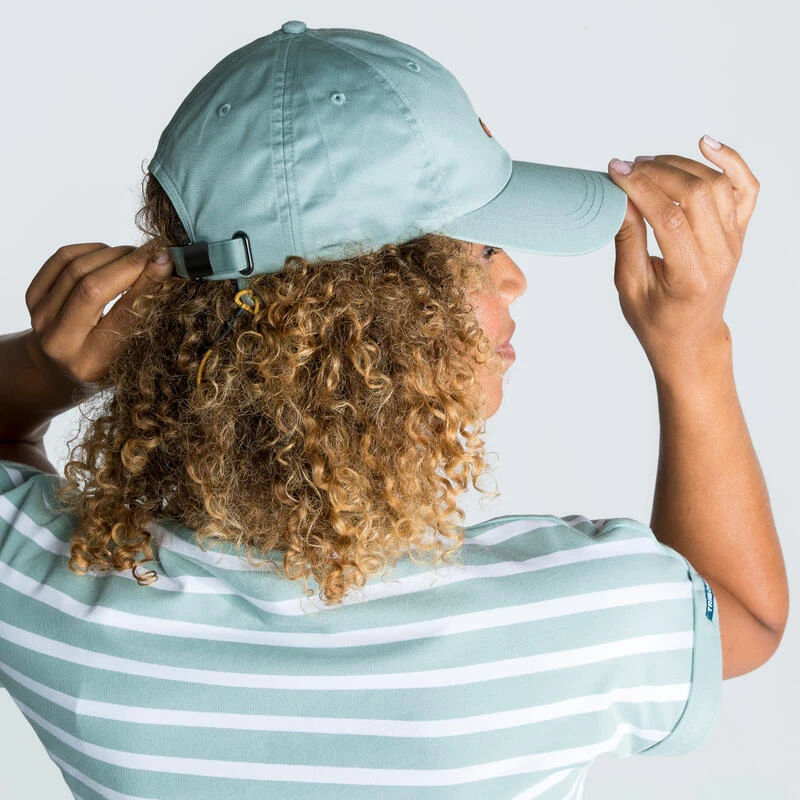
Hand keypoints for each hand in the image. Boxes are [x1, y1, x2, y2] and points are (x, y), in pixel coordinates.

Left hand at [23, 242, 172, 391]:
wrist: (60, 367)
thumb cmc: (107, 362)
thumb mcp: (132, 349)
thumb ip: (145, 312)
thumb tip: (164, 264)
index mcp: (91, 361)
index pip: (122, 314)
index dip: (146, 282)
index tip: (166, 260)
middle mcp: (59, 341)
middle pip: (92, 286)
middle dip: (128, 262)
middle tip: (153, 252)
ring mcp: (41, 317)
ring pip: (76, 266)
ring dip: (113, 253)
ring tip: (135, 255)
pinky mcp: (31, 297)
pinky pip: (61, 258)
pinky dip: (91, 249)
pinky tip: (109, 255)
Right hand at [607, 136, 759, 380]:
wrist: (691, 338)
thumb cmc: (656, 320)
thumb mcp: (630, 286)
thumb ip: (628, 239)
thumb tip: (620, 196)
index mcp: (691, 277)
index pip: (668, 218)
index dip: (640, 188)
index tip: (616, 172)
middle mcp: (720, 256)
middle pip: (696, 194)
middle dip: (658, 172)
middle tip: (628, 167)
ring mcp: (734, 242)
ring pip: (716, 184)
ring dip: (680, 165)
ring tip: (649, 164)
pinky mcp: (739, 233)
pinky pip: (745, 188)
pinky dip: (730, 160)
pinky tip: (706, 144)